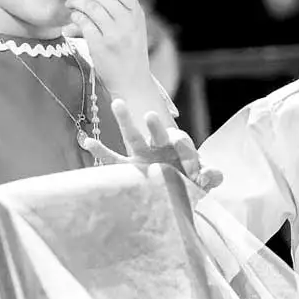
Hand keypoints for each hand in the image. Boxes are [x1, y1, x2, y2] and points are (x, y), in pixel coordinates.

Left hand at [62, 0, 154, 98]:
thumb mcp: (134, 28)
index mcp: (137, 13)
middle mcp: (128, 21)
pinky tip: (73, 18)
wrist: (132, 82)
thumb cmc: (129, 53)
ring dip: (75, 1)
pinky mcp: (100, 46)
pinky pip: (83, 23)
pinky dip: (75, 16)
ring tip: (70, 3)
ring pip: (90, 6)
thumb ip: (120, 9)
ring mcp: (115, 34)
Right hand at [85, 97, 222, 194]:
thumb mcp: (204, 182)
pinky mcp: (131, 168)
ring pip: (132, 137)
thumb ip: (212, 176)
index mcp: (178, 146)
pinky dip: (100, 151)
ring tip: (118, 103)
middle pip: (157, 132)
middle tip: (150, 115)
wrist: (177, 196)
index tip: (196, 173)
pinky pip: (113, 160)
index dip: (188, 153)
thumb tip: (211, 173)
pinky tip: (87, 141)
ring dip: (125, 121)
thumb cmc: (191, 183)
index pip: (181, 142)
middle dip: (155, 126)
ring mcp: (143, 156)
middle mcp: (159, 147)